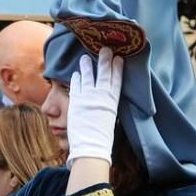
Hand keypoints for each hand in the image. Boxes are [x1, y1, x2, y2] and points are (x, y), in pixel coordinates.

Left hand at [67, 47, 123, 167]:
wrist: (91, 147)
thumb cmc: (102, 138)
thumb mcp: (110, 120)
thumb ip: (107, 108)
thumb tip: (105, 103)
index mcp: (113, 102)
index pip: (117, 81)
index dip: (117, 68)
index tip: (119, 58)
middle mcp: (101, 97)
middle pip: (104, 74)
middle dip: (105, 60)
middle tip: (105, 49)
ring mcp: (88, 97)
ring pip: (88, 76)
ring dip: (87, 66)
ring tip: (85, 57)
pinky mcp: (76, 101)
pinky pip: (76, 86)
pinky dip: (76, 79)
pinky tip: (75, 73)